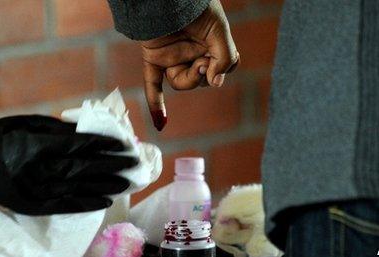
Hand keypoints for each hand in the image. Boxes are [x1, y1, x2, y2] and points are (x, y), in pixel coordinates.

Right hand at [0, 114, 137, 214]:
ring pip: (78, 188)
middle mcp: (40, 169)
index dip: (103, 145)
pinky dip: (87, 204)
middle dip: (111, 165)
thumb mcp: (29, 123)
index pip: (79, 145)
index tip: (123, 144)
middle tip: (133, 163)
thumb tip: (89, 130)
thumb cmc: (4, 136)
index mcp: (38, 145)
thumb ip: (59, 129)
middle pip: (83, 167)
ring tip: (127, 182)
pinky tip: (105, 201)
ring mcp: (37, 190)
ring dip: (105, 185)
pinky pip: (65, 206)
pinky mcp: (34, 205)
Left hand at [141, 0, 238, 130]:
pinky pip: (153, 85)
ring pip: (181, 83)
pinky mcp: (154, 59)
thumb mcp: (219, 31)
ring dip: (188, 78)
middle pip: (201, 80)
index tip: (217, 59)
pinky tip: (161, 123)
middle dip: (203, 73)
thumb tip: (216, 83)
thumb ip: (224, 57)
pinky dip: (156, 104)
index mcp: (209, 46)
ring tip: (195, 64)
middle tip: (202, 61)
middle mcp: (191, 54)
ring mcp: (172, 58)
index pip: (221, 68)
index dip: (222, 68)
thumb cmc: (196, 8)